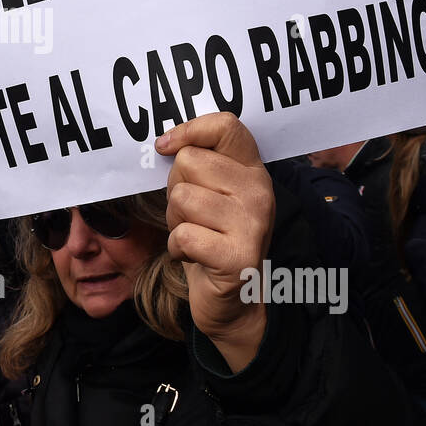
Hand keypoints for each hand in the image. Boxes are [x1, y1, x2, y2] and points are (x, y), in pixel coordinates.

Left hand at [155, 113, 274, 372]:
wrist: (231, 299)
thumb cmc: (210, 238)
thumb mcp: (208, 193)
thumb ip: (197, 165)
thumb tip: (166, 142)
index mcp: (252, 170)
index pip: (226, 126)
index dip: (189, 130)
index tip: (166, 147)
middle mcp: (259, 191)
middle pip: (190, 161)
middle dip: (176, 189)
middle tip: (192, 215)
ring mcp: (253, 223)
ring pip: (182, 198)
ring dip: (175, 221)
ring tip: (195, 235)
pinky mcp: (239, 256)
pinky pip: (184, 235)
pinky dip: (177, 248)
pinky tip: (194, 256)